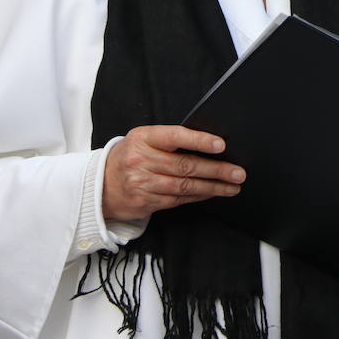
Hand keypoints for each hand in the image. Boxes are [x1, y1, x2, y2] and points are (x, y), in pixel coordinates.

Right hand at [101, 125, 245, 221]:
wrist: (100, 185)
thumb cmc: (130, 157)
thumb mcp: (143, 140)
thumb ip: (169, 141)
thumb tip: (209, 146)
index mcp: (143, 138)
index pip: (176, 136)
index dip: (199, 140)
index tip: (221, 145)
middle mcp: (141, 160)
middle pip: (185, 165)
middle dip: (216, 170)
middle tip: (238, 172)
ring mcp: (142, 183)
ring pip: (185, 186)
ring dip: (213, 187)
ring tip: (232, 186)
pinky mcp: (145, 202)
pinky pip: (178, 199)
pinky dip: (199, 196)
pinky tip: (212, 193)